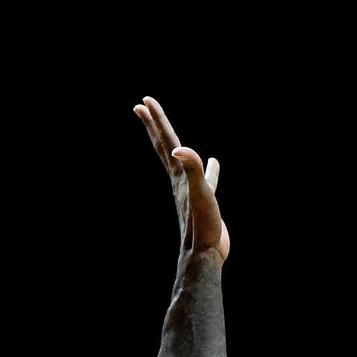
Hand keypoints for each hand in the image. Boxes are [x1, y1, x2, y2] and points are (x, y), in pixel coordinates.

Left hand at [134, 97, 228, 261]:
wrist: (204, 255)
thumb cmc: (201, 226)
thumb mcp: (200, 193)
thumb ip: (193, 169)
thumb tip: (179, 149)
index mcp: (178, 175)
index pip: (166, 141)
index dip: (157, 119)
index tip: (144, 101)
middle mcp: (180, 180)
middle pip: (164, 147)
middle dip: (153, 126)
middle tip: (141, 107)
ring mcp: (191, 191)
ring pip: (182, 161)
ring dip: (176, 144)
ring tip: (174, 136)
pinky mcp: (203, 202)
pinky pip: (206, 178)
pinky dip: (210, 169)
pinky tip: (215, 165)